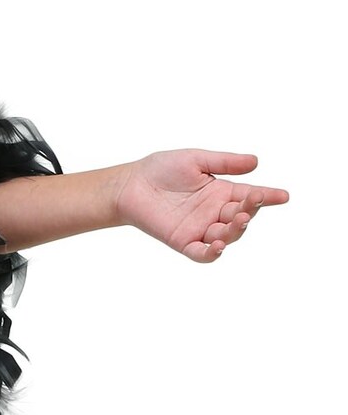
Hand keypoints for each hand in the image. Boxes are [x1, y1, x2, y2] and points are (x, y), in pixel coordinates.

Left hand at [112, 149, 288, 262]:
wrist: (131, 184)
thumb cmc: (161, 169)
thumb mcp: (196, 160)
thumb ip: (224, 163)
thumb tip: (256, 162)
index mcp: (221, 192)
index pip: (250, 196)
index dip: (267, 197)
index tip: (283, 196)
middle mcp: (214, 212)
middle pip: (241, 217)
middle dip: (249, 210)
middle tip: (251, 200)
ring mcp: (200, 228)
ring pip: (226, 236)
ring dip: (235, 230)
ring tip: (237, 219)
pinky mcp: (182, 241)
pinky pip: (201, 254)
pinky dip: (211, 253)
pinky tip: (217, 245)